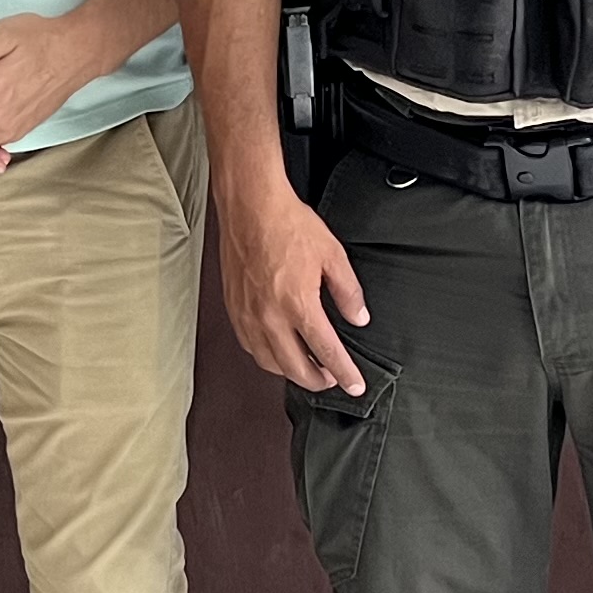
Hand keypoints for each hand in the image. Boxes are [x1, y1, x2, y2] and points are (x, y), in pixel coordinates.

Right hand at [218, 175, 370, 392]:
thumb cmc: (287, 223)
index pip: (326, 352)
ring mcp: (248, 314)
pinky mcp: (233, 308)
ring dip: (290, 372)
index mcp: (298, 304)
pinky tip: (276, 351)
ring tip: (307, 367)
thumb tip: (358, 317)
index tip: (355, 386)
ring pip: (268, 363)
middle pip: (295, 369)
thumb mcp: (332, 254)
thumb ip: (348, 291)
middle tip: (332, 379)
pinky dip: (266, 357)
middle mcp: (269, 316)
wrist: (250, 206)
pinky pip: (249, 346)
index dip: (344, 373)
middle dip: (318, 381)